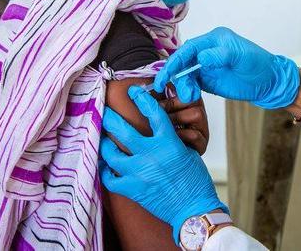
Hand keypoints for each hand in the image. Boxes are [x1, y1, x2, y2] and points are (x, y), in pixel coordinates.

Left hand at [100, 86, 226, 243]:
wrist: (194, 209)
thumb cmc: (196, 181)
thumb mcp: (189, 153)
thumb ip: (172, 140)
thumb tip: (161, 130)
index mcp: (169, 143)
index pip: (153, 113)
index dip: (142, 99)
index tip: (133, 91)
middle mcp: (151, 155)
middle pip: (123, 130)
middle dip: (112, 117)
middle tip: (106, 111)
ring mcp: (139, 172)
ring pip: (111, 153)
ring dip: (106, 144)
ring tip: (105, 139)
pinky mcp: (133, 189)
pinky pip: (110, 177)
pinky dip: (107, 171)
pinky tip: (107, 166)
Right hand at [154, 27, 299, 108]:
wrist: (270, 83)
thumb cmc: (260, 65)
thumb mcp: (241, 56)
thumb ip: (220, 55)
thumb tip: (201, 57)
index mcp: (213, 40)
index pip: (189, 48)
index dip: (175, 60)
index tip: (165, 72)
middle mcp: (207, 51)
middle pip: (182, 60)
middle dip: (172, 73)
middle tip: (162, 86)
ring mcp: (207, 67)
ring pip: (185, 74)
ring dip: (182, 85)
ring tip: (189, 95)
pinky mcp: (209, 81)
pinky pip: (191, 84)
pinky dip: (187, 90)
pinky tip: (190, 96)